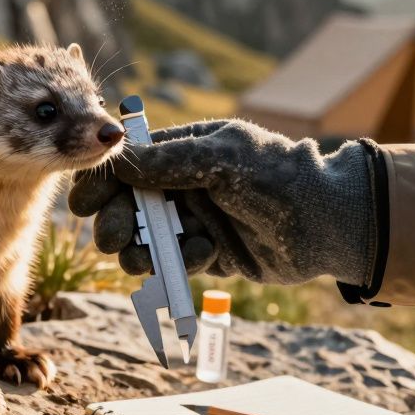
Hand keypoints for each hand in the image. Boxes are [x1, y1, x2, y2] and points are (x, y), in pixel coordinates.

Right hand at [68, 120, 374, 286]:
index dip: (101, 184)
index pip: (128, 166)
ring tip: (147, 258)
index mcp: (184, 151)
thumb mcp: (223, 157)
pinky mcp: (209, 254)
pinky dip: (183, 262)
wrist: (330, 223)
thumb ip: (170, 161)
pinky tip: (208, 253)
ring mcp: (195, 221)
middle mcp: (183, 186)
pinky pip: (177, 263)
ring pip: (145, 241)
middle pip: (127, 207)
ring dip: (139, 250)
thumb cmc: (280, 176)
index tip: (84, 205)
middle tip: (111, 239)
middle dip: (113, 223)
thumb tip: (120, 161)